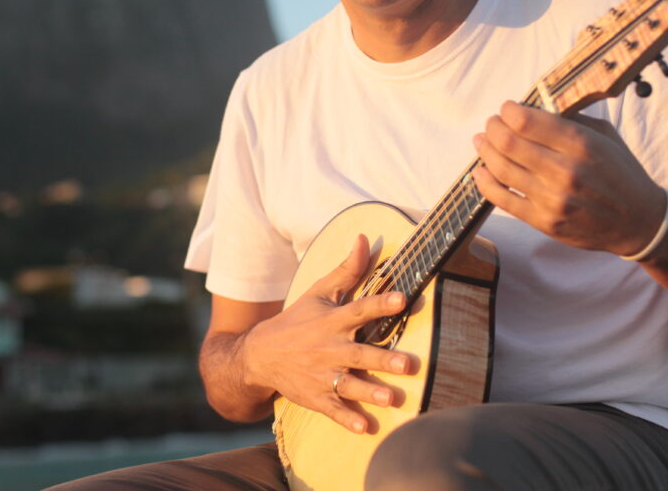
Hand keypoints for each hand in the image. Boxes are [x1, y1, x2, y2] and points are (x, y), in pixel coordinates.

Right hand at [242, 234, 414, 433]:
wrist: (260, 355)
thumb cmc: (298, 320)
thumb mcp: (318, 292)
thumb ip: (346, 270)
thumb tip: (365, 238)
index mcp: (332, 321)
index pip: (359, 309)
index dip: (380, 304)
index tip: (402, 298)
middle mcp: (329, 349)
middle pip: (359, 354)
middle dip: (382, 360)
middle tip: (407, 364)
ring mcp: (322, 375)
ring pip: (349, 385)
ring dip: (370, 393)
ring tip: (391, 398)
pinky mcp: (317, 397)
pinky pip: (334, 410)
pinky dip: (348, 420)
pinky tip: (366, 428)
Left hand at [471, 100, 666, 255]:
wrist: (640, 222)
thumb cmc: (621, 173)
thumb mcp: (605, 135)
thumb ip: (569, 121)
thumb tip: (532, 108)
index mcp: (581, 145)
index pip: (527, 121)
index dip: (508, 111)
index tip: (506, 108)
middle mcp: (565, 171)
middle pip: (508, 142)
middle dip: (493, 127)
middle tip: (491, 123)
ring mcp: (553, 199)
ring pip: (501, 169)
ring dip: (485, 150)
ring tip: (482, 141)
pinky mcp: (544, 222)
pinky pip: (502, 199)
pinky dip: (485, 182)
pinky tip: (480, 171)